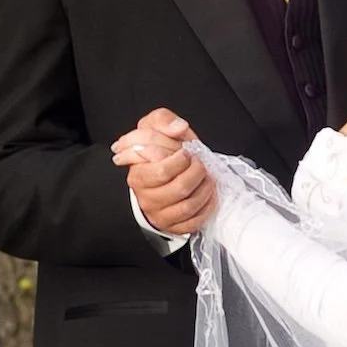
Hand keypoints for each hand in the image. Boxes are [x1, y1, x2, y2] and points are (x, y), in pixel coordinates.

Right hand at [113, 109, 217, 235]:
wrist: (159, 173)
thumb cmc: (158, 152)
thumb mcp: (155, 128)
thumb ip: (163, 120)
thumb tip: (178, 127)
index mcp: (138, 174)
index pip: (162, 171)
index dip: (181, 160)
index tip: (187, 152)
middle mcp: (145, 197)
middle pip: (179, 188)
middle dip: (197, 173)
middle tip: (200, 164)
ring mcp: (159, 214)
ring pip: (188, 206)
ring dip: (205, 189)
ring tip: (207, 177)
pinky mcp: (172, 226)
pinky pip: (194, 221)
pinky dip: (207, 206)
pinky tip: (208, 194)